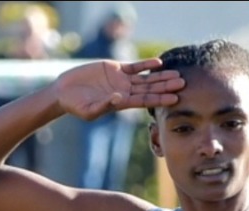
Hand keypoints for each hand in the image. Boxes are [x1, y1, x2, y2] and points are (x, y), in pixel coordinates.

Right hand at [55, 59, 183, 120]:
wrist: (65, 92)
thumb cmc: (76, 106)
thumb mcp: (89, 110)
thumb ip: (104, 106)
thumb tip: (119, 99)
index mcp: (122, 104)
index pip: (145, 101)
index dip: (160, 99)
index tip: (175, 99)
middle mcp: (125, 92)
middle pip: (150, 89)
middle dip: (166, 87)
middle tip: (183, 84)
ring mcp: (121, 80)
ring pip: (146, 78)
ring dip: (161, 76)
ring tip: (177, 75)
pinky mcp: (115, 68)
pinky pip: (135, 66)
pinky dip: (146, 64)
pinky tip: (158, 62)